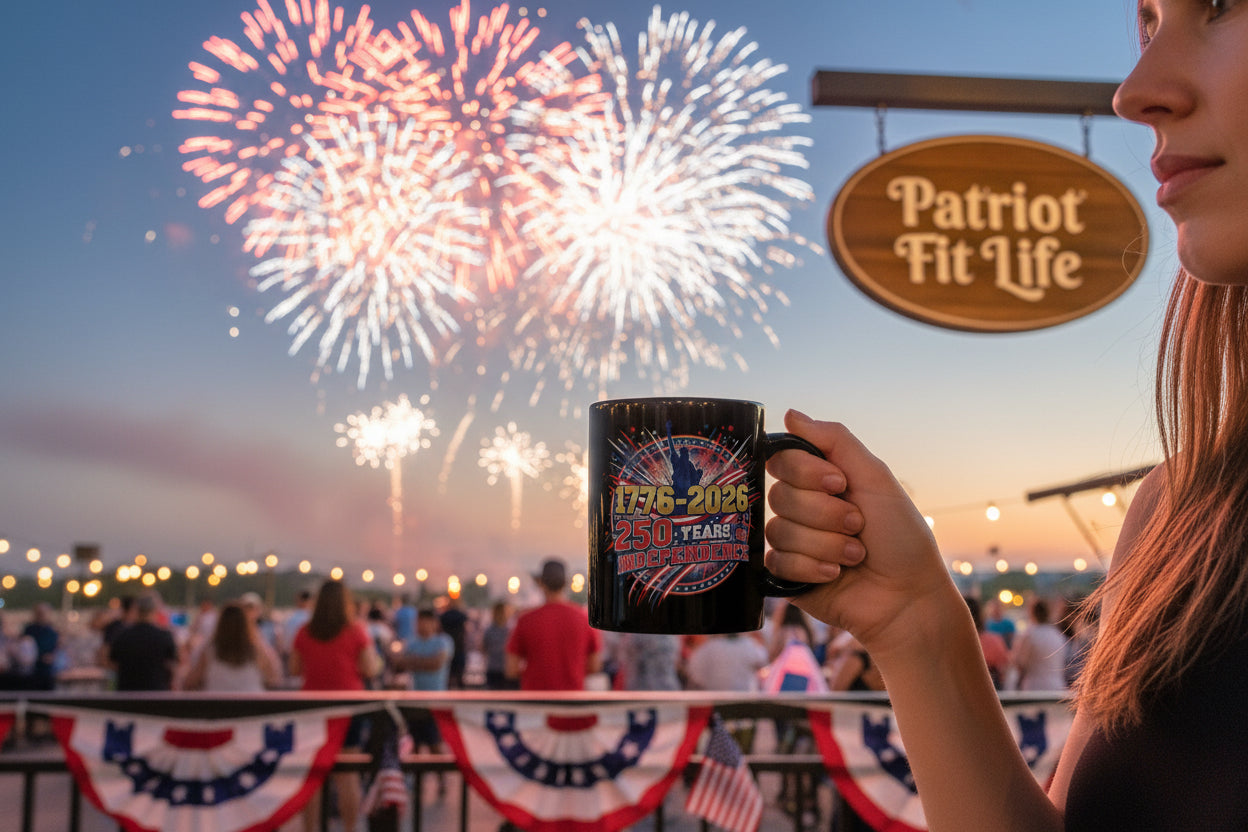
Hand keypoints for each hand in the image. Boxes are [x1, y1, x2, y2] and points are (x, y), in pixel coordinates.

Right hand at [765, 411, 958, 659]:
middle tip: (857, 525)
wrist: (908, 596)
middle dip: (824, 514)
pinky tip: (836, 575)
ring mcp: (793, 542)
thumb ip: (835, 440)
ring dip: (826, 544)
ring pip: (780, 530)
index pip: (782, 460)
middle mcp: (802, 508)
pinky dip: (812, 568)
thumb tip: (790, 414)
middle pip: (779, 495)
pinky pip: (777, 562)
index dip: (807, 473)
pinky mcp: (786, 575)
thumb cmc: (900, 536)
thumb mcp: (875, 478)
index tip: (840, 484)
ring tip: (855, 556)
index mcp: (819, 481)